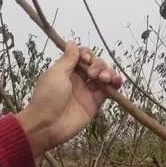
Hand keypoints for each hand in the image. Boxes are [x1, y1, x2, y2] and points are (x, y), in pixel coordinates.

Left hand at [15, 41, 122, 156]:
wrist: (48, 125)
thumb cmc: (48, 98)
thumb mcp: (56, 74)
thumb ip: (68, 59)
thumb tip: (72, 42)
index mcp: (66, 70)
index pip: (82, 56)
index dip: (87, 55)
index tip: (86, 60)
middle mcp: (78, 79)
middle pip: (96, 64)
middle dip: (99, 65)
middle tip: (93, 75)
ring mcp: (88, 91)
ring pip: (104, 76)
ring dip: (108, 73)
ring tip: (105, 79)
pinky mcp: (96, 102)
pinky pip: (109, 91)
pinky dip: (115, 84)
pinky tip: (118, 81)